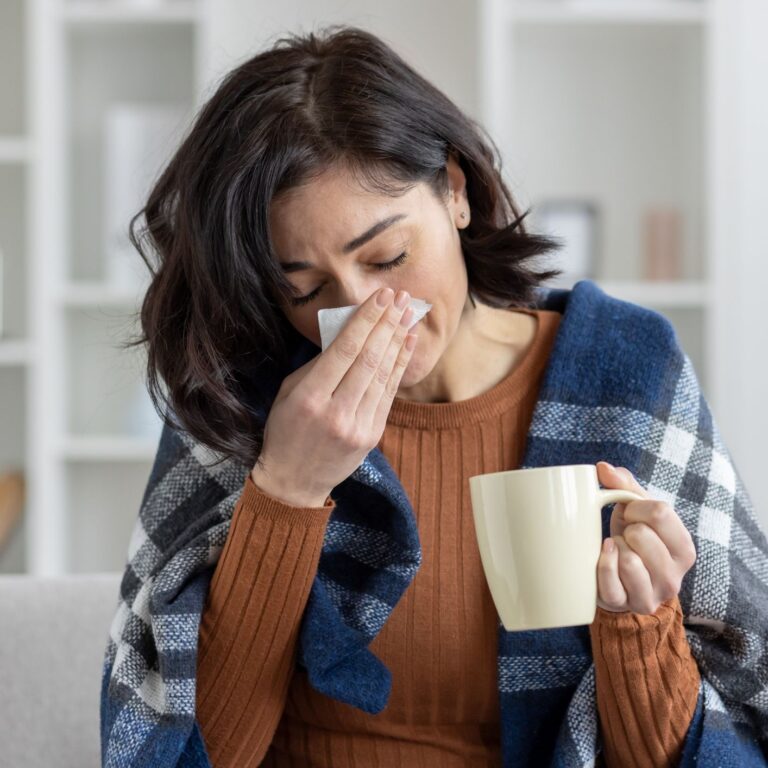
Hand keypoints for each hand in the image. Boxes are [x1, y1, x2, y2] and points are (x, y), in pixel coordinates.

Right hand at [254, 287, 417, 502]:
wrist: (294, 482)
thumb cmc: (285, 431)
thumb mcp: (289, 393)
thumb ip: (317, 365)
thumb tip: (348, 333)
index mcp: (310, 398)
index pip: (345, 350)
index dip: (366, 320)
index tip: (380, 297)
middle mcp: (336, 412)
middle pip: (369, 358)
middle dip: (387, 323)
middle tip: (401, 297)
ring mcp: (358, 426)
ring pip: (383, 374)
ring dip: (398, 340)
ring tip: (409, 314)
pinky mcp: (372, 435)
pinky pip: (389, 393)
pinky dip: (399, 364)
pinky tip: (406, 343)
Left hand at [595, 461, 696, 614]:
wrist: (620, 581)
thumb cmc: (631, 539)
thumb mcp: (635, 511)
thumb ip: (624, 485)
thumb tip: (603, 467)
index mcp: (684, 549)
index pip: (661, 512)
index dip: (636, 506)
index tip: (630, 514)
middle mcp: (675, 577)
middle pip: (642, 535)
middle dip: (625, 529)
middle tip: (624, 535)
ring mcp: (652, 595)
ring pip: (628, 560)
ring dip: (615, 548)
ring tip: (617, 550)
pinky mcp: (626, 607)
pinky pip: (611, 583)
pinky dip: (602, 565)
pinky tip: (604, 558)